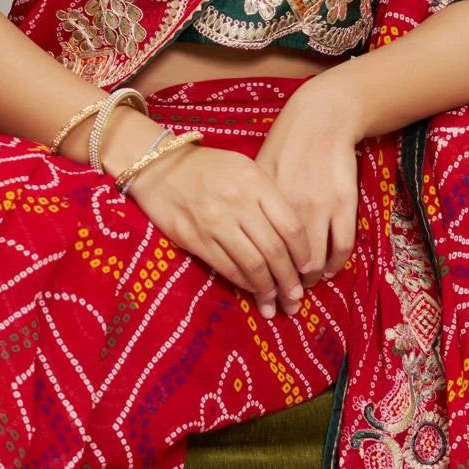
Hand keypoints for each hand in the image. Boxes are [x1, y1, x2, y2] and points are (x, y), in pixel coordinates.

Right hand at [124, 142, 312, 318]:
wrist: (160, 166)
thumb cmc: (209, 167)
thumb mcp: (245, 168)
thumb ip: (268, 196)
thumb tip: (294, 239)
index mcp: (255, 182)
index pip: (291, 226)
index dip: (304, 254)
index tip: (309, 268)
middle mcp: (238, 202)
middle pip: (274, 251)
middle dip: (289, 280)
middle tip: (297, 297)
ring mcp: (215, 222)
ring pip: (253, 265)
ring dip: (268, 289)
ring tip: (277, 303)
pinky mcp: (195, 239)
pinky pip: (228, 268)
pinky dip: (244, 284)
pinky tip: (252, 290)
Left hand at [255, 73, 362, 300]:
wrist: (321, 119)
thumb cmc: (284, 144)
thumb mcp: (257, 170)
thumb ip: (249, 203)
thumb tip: (235, 234)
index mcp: (263, 200)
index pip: (259, 251)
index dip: (260, 279)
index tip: (261, 294)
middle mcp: (290, 207)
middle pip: (287, 263)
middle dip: (286, 289)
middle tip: (285, 303)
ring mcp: (319, 206)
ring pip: (315, 260)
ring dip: (310, 281)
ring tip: (304, 288)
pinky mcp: (344, 204)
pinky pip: (342, 247)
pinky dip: (335, 265)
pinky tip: (328, 271)